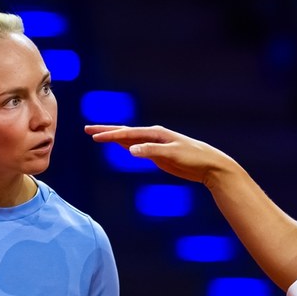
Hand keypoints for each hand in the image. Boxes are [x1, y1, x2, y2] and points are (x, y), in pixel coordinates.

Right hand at [85, 124, 236, 186]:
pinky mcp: (158, 155)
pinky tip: (119, 145)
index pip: (127, 133)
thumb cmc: (194, 158)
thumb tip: (130, 150)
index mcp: (155, 133)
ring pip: (129, 139)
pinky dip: (125, 145)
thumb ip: (151, 151)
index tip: (94, 136)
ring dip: (114, 137)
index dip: (110, 135)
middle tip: (87, 129)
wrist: (210, 166)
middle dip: (106, 131)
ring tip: (97, 135)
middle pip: (125, 132)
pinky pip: (137, 148)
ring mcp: (155, 145)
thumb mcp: (172, 154)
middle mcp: (153, 136)